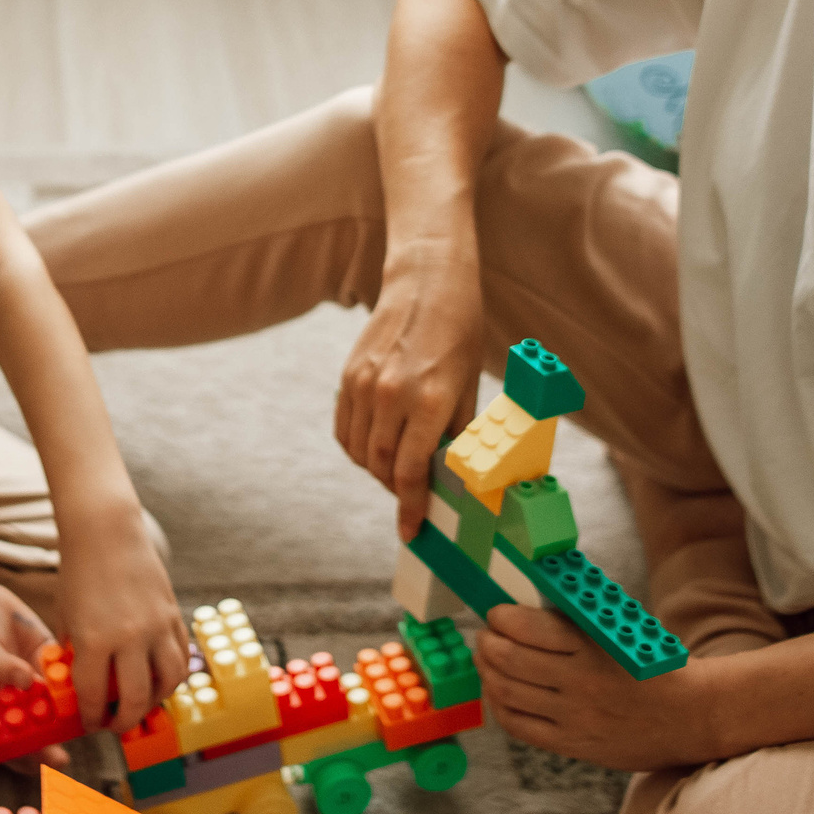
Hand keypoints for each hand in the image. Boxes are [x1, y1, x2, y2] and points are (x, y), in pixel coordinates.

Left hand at [57, 506, 189, 732]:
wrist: (106, 530)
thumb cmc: (78, 571)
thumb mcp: (66, 617)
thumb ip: (75, 653)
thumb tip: (82, 685)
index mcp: (95, 640)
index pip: (95, 697)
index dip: (91, 717)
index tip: (89, 723)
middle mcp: (130, 637)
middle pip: (135, 699)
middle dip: (124, 721)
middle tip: (115, 724)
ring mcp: (156, 626)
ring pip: (168, 682)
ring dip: (155, 702)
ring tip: (141, 704)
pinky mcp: (173, 614)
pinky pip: (181, 656)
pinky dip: (173, 675)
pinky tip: (159, 679)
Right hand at [336, 240, 486, 540]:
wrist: (428, 282)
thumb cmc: (459, 332)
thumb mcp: (469, 386)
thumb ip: (457, 435)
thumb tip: (453, 481)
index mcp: (431, 400)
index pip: (412, 472)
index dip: (411, 508)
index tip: (411, 531)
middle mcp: (392, 394)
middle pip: (381, 467)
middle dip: (396, 490)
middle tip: (412, 496)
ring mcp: (364, 384)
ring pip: (359, 452)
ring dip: (376, 470)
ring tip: (396, 469)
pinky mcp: (348, 376)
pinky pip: (344, 429)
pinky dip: (356, 447)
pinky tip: (375, 446)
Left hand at [477, 604, 718, 772]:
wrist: (692, 715)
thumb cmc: (654, 665)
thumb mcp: (621, 630)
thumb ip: (576, 620)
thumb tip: (525, 604)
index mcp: (594, 647)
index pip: (528, 628)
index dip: (501, 617)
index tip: (496, 612)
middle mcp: (580, 683)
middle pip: (509, 660)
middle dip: (486, 642)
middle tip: (485, 635)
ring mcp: (575, 718)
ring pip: (507, 693)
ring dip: (487, 672)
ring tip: (487, 660)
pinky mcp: (574, 745)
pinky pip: (519, 726)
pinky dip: (500, 706)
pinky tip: (500, 692)